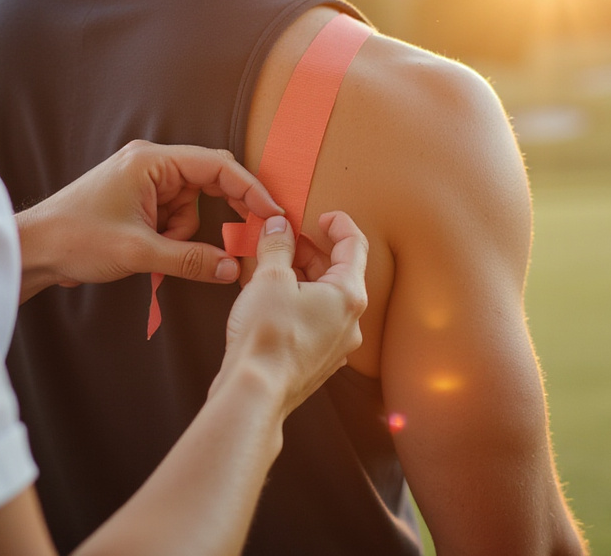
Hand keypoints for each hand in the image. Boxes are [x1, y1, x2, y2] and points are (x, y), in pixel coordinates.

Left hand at [16, 140, 282, 300]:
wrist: (32, 250)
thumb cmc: (75, 239)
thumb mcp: (139, 252)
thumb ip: (191, 259)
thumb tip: (234, 268)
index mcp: (151, 161)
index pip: (218, 167)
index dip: (251, 190)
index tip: (273, 213)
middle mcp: (151, 164)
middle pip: (210, 182)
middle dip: (223, 212)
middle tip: (246, 238)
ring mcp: (144, 181)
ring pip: (193, 207)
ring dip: (185, 234)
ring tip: (153, 251)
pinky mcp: (138, 200)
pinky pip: (175, 217)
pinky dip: (173, 237)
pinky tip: (149, 250)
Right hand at [217, 212, 368, 412]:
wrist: (255, 393)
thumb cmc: (267, 337)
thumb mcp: (269, 279)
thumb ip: (277, 246)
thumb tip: (279, 225)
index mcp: (349, 295)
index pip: (355, 246)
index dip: (340, 224)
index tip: (323, 216)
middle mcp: (351, 322)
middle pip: (338, 273)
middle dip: (312, 252)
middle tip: (285, 239)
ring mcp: (337, 345)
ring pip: (325, 300)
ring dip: (303, 278)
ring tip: (273, 267)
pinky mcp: (319, 362)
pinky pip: (315, 323)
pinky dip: (299, 304)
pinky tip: (273, 301)